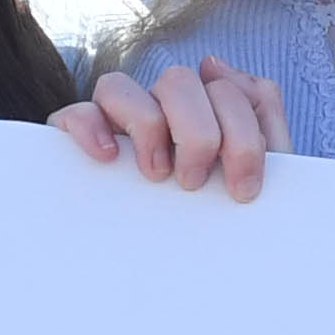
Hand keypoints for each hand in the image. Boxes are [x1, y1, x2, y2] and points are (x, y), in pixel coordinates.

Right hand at [51, 56, 287, 197]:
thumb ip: (259, 112)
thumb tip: (213, 64)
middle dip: (197, 133)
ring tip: (156, 174)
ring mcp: (117, 123)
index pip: (225, 90)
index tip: (243, 189)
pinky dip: (91, 126)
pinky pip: (75, 112)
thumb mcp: (256, 170)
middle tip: (195, 183)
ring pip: (120, 86)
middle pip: (177, 80)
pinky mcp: (78, 141)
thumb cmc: (220, 215)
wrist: (193, 271)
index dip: (242, 136)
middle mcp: (158, 109)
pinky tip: (108, 157)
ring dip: (146, 126)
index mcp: (203, 110)